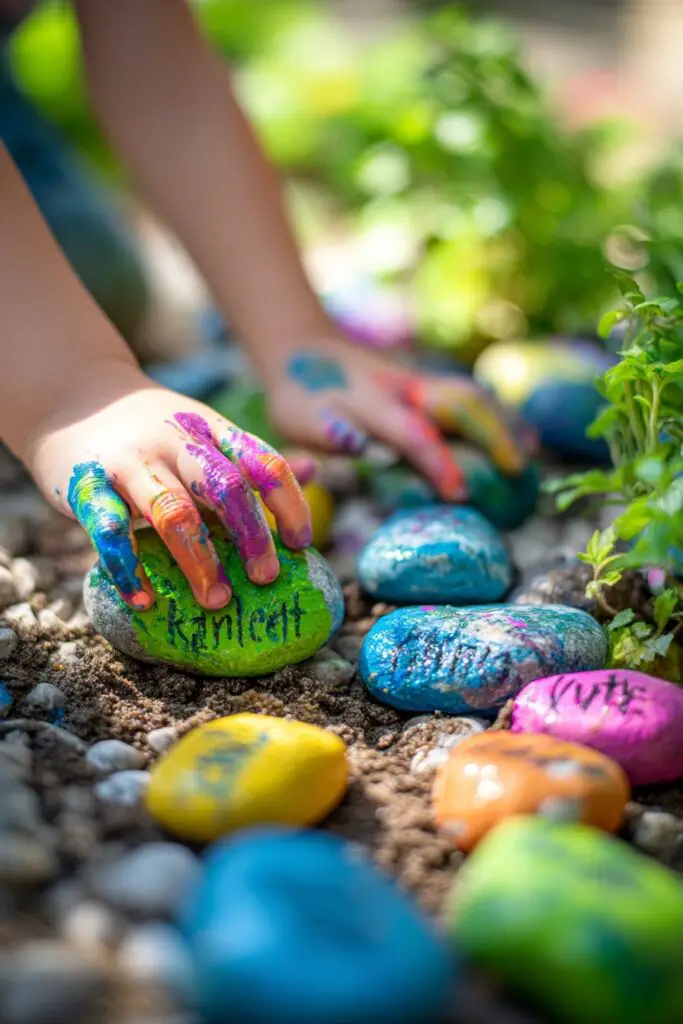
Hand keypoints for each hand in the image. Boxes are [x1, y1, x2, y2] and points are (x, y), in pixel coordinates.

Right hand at [25, 367, 312, 611]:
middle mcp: (176, 442)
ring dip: (199, 560)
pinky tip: (145, 600)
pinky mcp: (86, 485)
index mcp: (212, 431)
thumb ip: (251, 457)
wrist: (71, 394)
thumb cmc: (152, 429)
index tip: (301, 544)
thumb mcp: (204, 432)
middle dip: (252, 534)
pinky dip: (128, 569)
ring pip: (173, 512)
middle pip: (225, 486)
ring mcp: (131, 462)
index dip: (289, 504)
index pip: (263, 463)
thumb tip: (314, 470)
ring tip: (217, 601)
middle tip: (267, 578)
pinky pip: (109, 531)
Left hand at [264, 334, 535, 500]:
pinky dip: (499, 412)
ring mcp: (418, 379)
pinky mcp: (425, 380)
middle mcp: (402, 387)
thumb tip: (359, 445)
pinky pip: (469, 393)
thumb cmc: (298, 397)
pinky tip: (523, 432)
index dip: (438, 462)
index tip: (460, 493)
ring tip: (532, 451)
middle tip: (517, 471)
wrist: (301, 350)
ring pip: (470, 394)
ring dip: (504, 420)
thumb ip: (327, 432)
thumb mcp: (297, 418)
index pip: (413, 432)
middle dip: (492, 434)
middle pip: (459, 402)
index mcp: (372, 402)